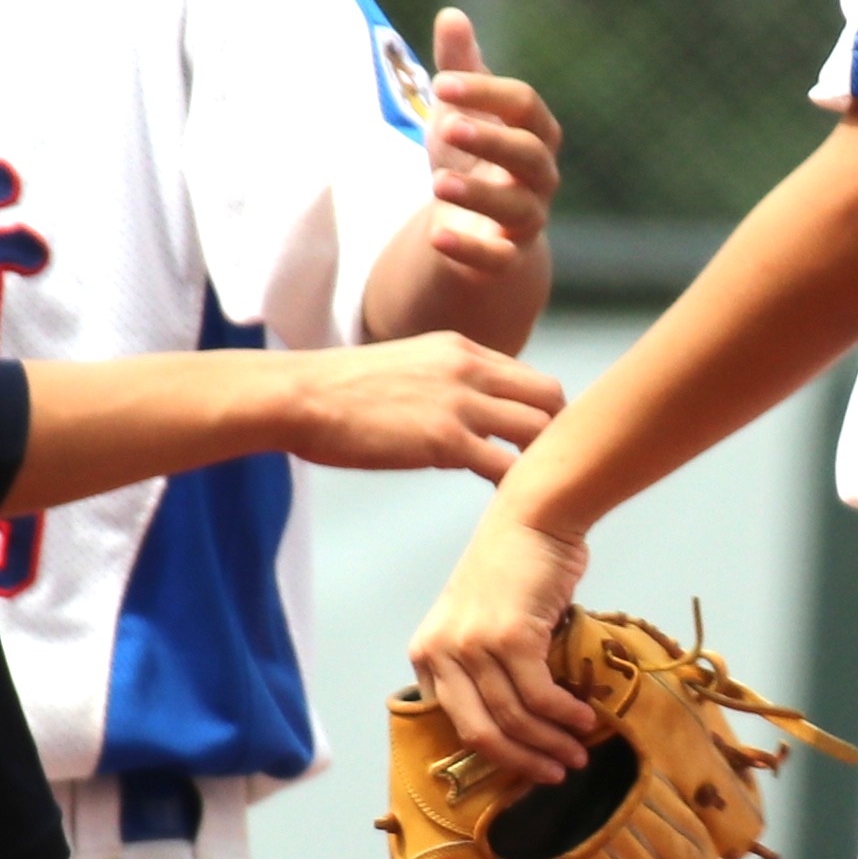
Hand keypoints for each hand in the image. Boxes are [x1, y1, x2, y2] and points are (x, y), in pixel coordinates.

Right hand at [288, 334, 565, 479]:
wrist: (300, 396)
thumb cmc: (337, 392)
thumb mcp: (404, 368)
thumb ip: (440, 384)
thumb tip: (458, 417)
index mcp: (460, 350)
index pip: (527, 377)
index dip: (537, 414)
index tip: (533, 447)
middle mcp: (469, 368)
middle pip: (549, 396)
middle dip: (557, 433)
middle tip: (546, 472)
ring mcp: (460, 402)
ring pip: (538, 429)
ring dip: (541, 463)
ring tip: (532, 494)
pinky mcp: (445, 439)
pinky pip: (506, 467)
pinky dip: (516, 489)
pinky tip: (508, 509)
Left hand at [409, 510, 602, 785]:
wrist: (534, 518)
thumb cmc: (515, 569)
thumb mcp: (480, 622)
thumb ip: (484, 668)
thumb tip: (518, 726)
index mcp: (427, 653)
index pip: (454, 723)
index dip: (492, 755)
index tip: (525, 768)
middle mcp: (440, 652)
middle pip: (479, 732)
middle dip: (520, 762)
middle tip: (554, 774)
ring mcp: (472, 645)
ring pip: (512, 718)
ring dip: (550, 743)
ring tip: (577, 754)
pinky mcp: (509, 638)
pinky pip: (539, 695)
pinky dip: (563, 715)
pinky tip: (584, 721)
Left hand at [421, 8, 561, 265]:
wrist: (475, 224)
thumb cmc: (471, 156)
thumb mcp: (460, 110)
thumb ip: (460, 67)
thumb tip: (452, 15)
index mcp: (533, 132)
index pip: (525, 106)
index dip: (487, 93)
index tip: (441, 82)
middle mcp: (540, 175)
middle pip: (530, 154)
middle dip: (490, 139)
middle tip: (446, 124)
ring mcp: (527, 219)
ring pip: (518, 207)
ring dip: (478, 193)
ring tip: (436, 183)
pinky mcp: (506, 259)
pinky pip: (497, 258)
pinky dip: (469, 249)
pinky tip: (436, 235)